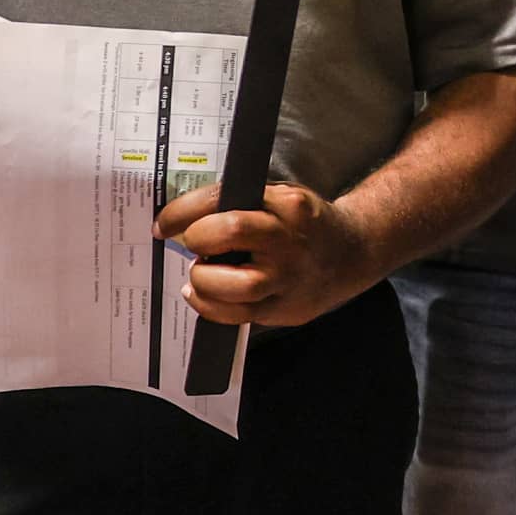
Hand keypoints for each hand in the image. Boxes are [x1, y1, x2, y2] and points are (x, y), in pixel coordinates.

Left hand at [155, 179, 377, 329]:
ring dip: (204, 280)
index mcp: (284, 204)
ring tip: (203, 274)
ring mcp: (288, 278)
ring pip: (234, 286)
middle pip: (227, 233)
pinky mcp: (284, 309)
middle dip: (198, 239)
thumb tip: (184, 219)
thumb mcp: (279, 198)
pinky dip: (211, 307)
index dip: (181, 212)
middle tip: (195, 244)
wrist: (351, 253)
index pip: (220, 200)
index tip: (164, 224)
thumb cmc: (304, 224)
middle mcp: (287, 239)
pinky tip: (207, 295)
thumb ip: (240, 204)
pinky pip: (237, 316)